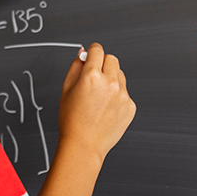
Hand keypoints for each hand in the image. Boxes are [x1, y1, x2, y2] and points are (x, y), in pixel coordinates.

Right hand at [58, 43, 135, 167]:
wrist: (84, 145)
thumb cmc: (72, 120)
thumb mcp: (66, 88)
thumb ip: (75, 66)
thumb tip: (83, 53)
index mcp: (92, 76)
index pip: (98, 50)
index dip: (92, 51)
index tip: (91, 56)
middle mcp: (110, 83)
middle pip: (112, 59)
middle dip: (103, 63)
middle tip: (94, 77)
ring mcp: (123, 95)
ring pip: (120, 75)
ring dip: (112, 78)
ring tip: (100, 96)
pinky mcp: (130, 106)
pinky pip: (125, 92)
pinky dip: (117, 95)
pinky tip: (106, 108)